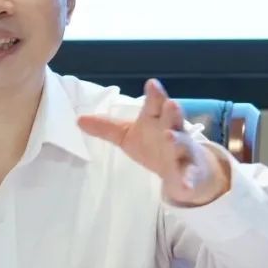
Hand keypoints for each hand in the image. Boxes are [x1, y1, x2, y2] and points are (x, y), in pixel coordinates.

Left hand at [77, 78, 230, 205]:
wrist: (185, 170)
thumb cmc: (154, 145)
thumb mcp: (128, 136)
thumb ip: (107, 128)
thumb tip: (78, 120)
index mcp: (157, 119)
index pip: (155, 104)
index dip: (155, 95)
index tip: (152, 83)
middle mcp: (173, 130)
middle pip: (172, 119)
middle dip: (171, 111)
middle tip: (170, 104)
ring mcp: (183, 151)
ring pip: (182, 144)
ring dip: (177, 140)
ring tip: (170, 137)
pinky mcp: (189, 172)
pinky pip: (188, 175)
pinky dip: (186, 179)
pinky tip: (184, 184)